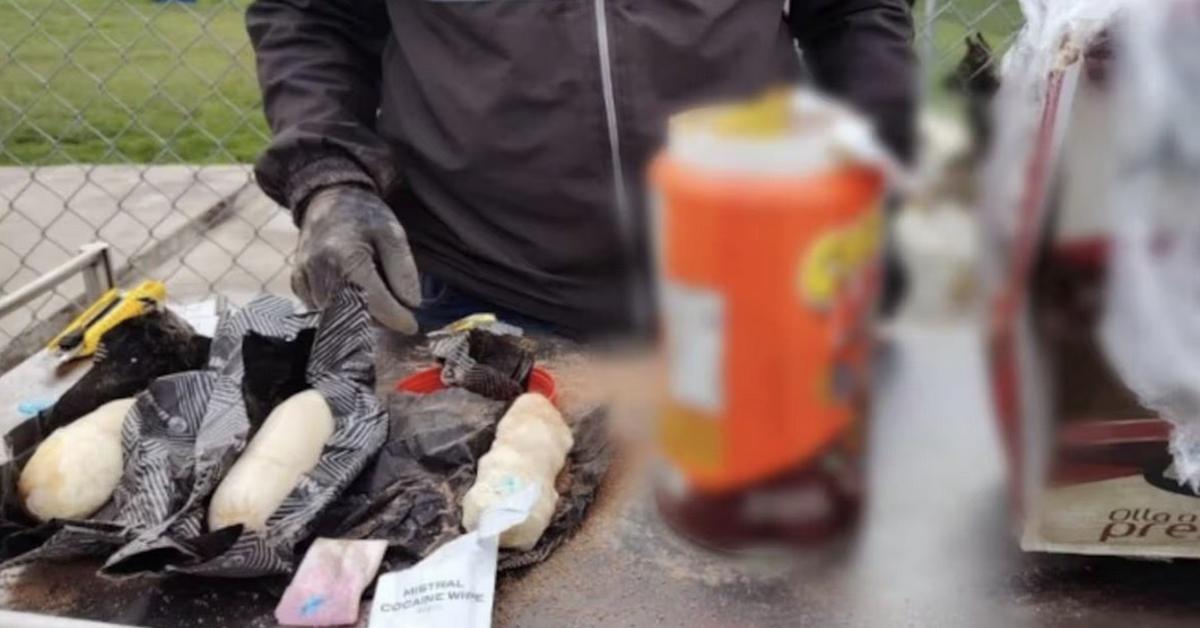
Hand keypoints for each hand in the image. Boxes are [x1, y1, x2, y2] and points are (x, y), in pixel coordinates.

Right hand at [292, 185, 420, 332]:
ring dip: (360, 313)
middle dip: (379, 317)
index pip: (375, 303)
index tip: (412, 325)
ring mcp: (304, 280)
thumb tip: (410, 305)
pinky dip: (341, 307)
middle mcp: (319, 272)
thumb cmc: (364, 215)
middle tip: (396, 304)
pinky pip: (323, 310)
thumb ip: (404, 270)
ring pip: (338, 317)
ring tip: (372, 288)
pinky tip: (352, 288)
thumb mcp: (393, 234)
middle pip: (355, 315)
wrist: (327, 198)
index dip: (397, 318)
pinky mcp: (298, 285)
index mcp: (346, 258)